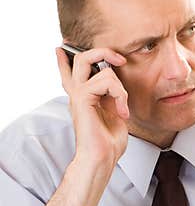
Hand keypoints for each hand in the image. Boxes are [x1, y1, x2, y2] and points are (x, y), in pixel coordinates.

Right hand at [55, 46, 129, 168]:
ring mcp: (78, 95)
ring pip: (102, 69)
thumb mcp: (113, 113)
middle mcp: (77, 94)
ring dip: (121, 88)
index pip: (69, 74)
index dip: (64, 60)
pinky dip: (120, 95)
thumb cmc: (108, 142)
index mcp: (83, 98)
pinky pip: (106, 81)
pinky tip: (121, 111)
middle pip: (81, 59)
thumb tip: (115, 85)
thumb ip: (111, 97)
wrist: (101, 157)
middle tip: (120, 59)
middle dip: (102, 52)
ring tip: (123, 107)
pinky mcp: (83, 98)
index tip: (61, 48)